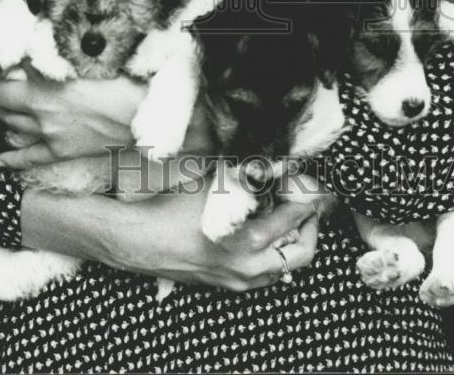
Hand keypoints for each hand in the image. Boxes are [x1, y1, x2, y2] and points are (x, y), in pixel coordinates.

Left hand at [0, 63, 141, 161]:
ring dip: (2, 117)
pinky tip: (0, 159)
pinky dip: (12, 158)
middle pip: (2, 106)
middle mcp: (41, 116)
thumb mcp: (82, 62)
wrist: (140, 114)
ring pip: (12, 128)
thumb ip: (53, 59)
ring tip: (0, 108)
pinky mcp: (62, 152)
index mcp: (43, 92)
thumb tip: (32, 52)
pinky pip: (30, 158)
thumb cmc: (118, 82)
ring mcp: (49, 136)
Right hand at [113, 184, 320, 290]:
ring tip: (286, 216)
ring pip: (284, 267)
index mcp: (250, 240)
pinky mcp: (228, 285)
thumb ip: (248, 178)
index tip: (312, 185)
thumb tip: (274, 167)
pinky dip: (272, 254)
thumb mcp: (215, 186)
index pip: (295, 218)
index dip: (308, 197)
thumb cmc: (173, 209)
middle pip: (302, 253)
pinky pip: (264, 274)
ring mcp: (239, 281)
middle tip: (308, 205)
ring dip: (292, 242)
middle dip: (311, 227)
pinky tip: (261, 232)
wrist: (141, 241)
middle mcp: (250, 267)